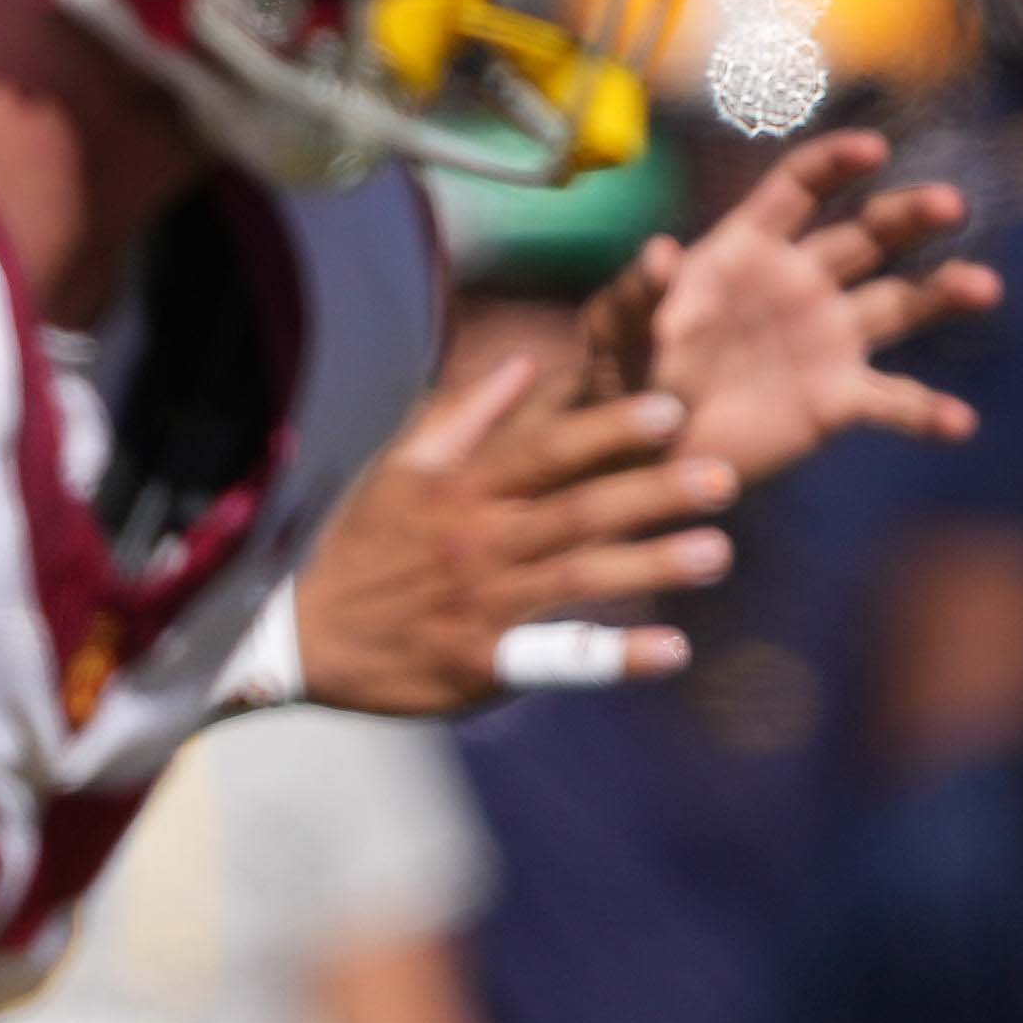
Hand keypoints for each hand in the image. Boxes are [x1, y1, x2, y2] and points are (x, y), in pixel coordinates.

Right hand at [289, 338, 733, 711]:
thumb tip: (524, 362)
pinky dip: (614, 656)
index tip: (670, 410)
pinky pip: (557, 658)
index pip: (546, 450)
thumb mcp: (403, 468)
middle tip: (726, 477)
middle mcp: (477, 539)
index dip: (609, 429)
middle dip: (654, 491)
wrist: (296, 634)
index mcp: (462, 488)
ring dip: (651, 565)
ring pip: (578, 577)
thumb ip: (469, 416)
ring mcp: (481, 601)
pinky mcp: (480, 661)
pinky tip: (672, 650)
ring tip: (719, 553)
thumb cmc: (358, 545)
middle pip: (578, 509)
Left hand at [577, 129, 992, 492]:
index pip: (799, 190)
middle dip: (909, 217)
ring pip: (898, 306)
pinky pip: (892, 402)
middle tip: (951, 204)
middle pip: (866, 237)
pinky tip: (959, 424)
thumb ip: (639, 290)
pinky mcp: (836, 401)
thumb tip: (659, 251)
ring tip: (983, 288)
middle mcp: (800, 284)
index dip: (835, 165)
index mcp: (746, 248)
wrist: (641, 448)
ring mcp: (826, 341)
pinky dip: (927, 414)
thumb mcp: (616, 327)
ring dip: (943, 294)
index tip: (874, 151)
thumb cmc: (620, 372)